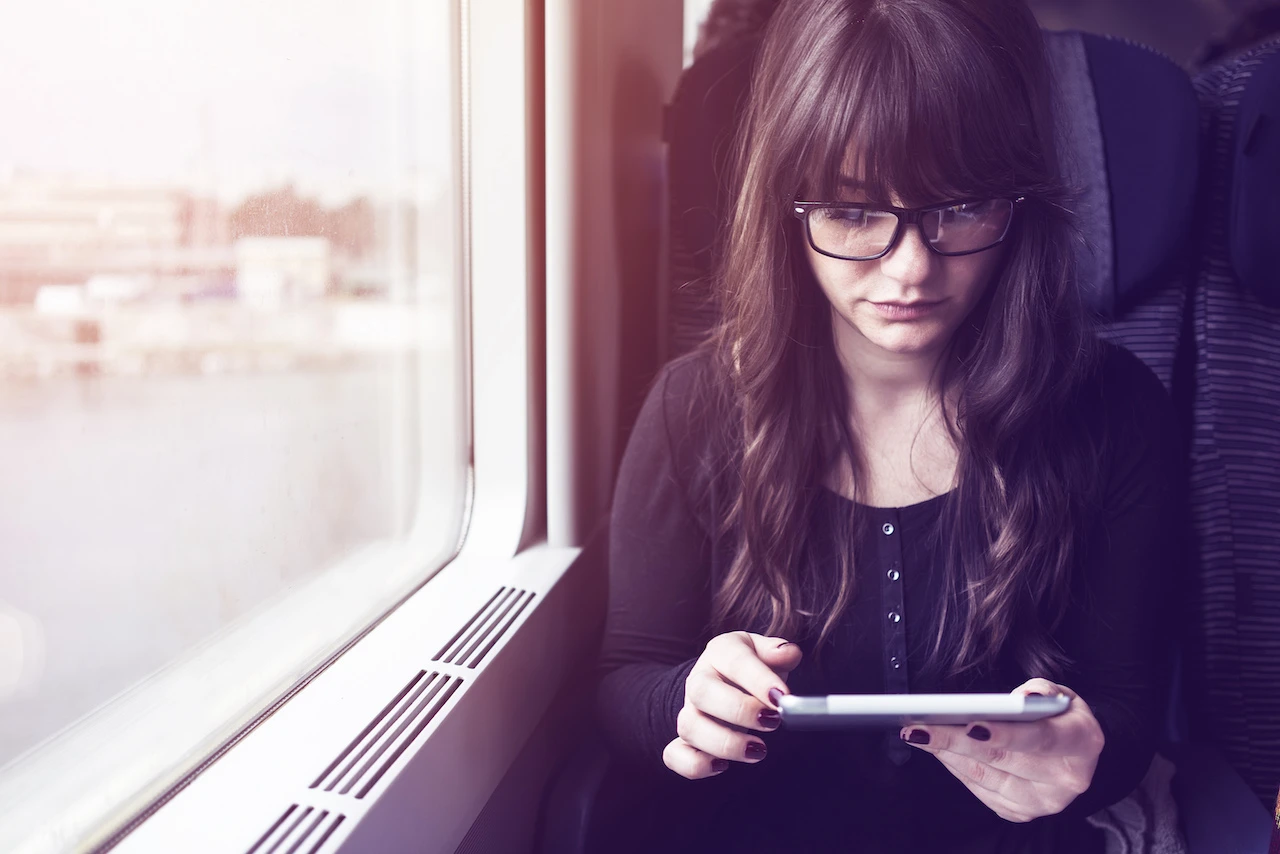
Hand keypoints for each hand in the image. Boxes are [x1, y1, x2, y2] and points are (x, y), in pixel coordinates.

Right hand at [662, 631, 802, 779]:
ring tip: (758, 750)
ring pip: (689, 726)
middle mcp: (699, 680)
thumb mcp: (765, 653)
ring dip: (724, 742)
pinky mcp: (684, 740)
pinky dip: (695, 764)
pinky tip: (721, 766)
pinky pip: (675, 755)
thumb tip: (788, 653)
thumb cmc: (750, 669)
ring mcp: (689, 711)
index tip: (782, 696)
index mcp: (721, 652)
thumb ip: (778, 652)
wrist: (725, 683)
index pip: (734, 661)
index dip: (758, 679)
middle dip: (739, 710)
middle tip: (772, 721)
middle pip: (701, 692)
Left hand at [899, 678, 1104, 821]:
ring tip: (917, 733)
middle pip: (1002, 759)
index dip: (1006, 733)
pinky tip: (937, 749)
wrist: (1076, 753)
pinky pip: (979, 789)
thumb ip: (1041, 690)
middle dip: (955, 741)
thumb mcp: (1061, 694)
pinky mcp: (1021, 812)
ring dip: (946, 753)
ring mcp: (1042, 801)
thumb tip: (1020, 699)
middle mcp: (1066, 779)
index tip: (971, 724)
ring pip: (984, 776)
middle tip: (919, 727)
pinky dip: (955, 767)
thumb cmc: (1061, 717)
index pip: (1041, 738)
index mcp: (1082, 742)